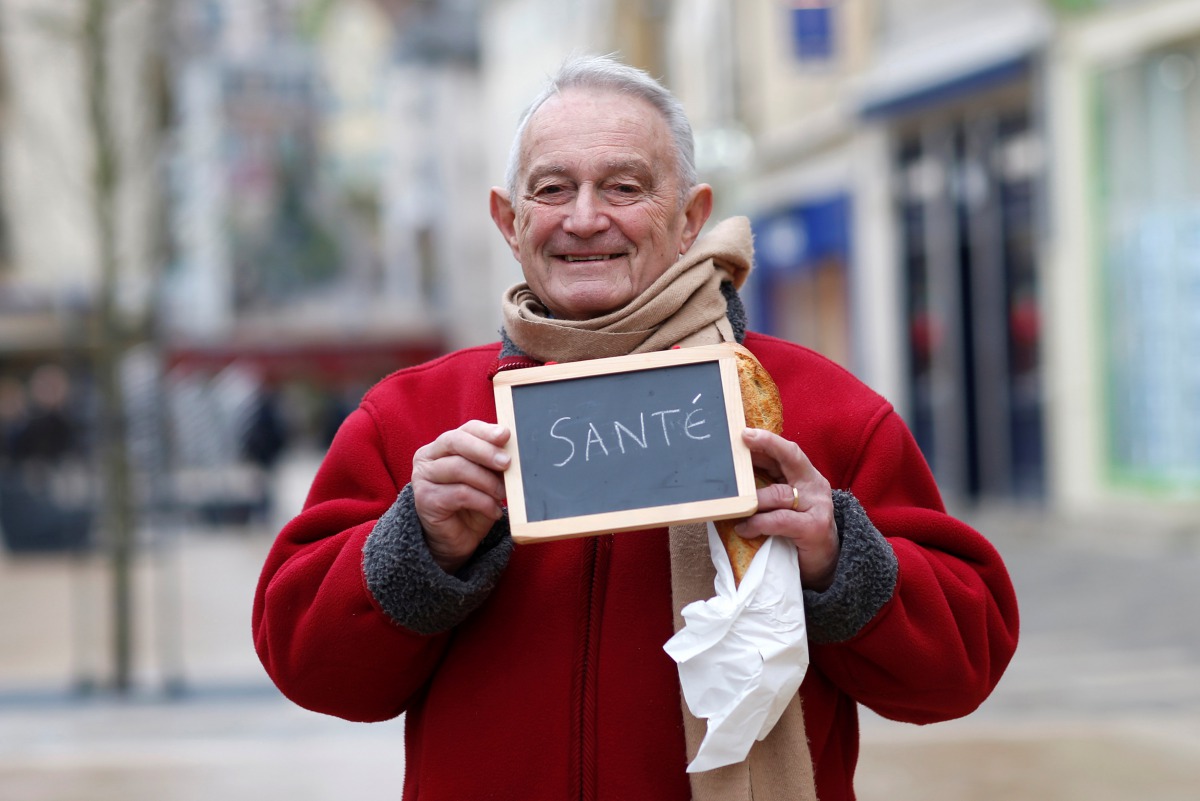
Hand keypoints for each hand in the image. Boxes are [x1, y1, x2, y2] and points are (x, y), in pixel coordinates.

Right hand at [411, 420, 510, 573]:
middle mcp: (427, 457)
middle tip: (507, 463)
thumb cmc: (473, 504)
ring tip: (503, 495)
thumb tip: (513, 450)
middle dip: (485, 451)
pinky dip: (483, 502)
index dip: (486, 431)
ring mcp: (423, 478)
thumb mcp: (487, 479)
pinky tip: (494, 511)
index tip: (506, 435)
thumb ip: (494, 463)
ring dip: (487, 482)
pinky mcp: (426, 500)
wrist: (456, 539)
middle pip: (456, 442)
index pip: (465, 429)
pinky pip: (460, 494)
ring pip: (459, 468)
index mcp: (443, 445)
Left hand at [736, 428, 839, 590]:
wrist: (825, 563)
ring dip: (753, 499)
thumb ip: (769, 485)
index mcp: (807, 476)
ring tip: (734, 507)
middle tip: (743, 440)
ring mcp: (817, 507)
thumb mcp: (785, 503)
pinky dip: (758, 524)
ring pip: (778, 493)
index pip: (788, 452)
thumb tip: (736, 471)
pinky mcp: (814, 528)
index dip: (767, 441)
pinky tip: (743, 528)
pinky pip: (779, 520)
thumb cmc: (798, 530)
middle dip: (767, 445)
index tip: (745, 433)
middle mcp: (815, 486)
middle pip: (791, 458)